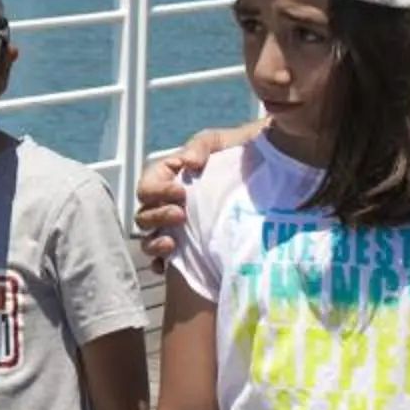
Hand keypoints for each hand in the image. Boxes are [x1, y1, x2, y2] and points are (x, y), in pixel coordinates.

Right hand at [133, 120, 255, 263]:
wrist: (265, 171)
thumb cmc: (235, 154)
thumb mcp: (217, 143)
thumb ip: (199, 146)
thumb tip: (187, 162)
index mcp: (168, 179)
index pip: (147, 186)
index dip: (157, 190)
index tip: (180, 191)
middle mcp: (166, 204)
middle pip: (144, 215)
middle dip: (158, 215)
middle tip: (180, 214)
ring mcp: (174, 228)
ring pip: (148, 239)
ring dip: (154, 242)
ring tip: (172, 244)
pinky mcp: (187, 249)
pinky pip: (163, 262)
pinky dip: (160, 265)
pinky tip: (168, 267)